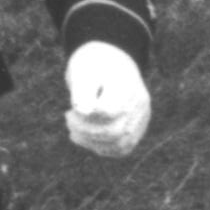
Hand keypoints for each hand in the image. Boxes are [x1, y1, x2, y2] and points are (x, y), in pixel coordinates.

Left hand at [61, 39, 152, 158]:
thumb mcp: (83, 70)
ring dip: (91, 142)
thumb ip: (82, 90)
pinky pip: (122, 148)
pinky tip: (84, 138)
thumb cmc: (93, 65)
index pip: (107, 112)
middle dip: (85, 131)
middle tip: (68, 118)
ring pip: (120, 144)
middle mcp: (138, 104)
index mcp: (126, 85)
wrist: (112, 62)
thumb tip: (82, 111)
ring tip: (73, 130)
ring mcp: (140, 117)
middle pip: (114, 132)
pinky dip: (102, 148)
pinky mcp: (137, 128)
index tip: (71, 108)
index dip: (85, 117)